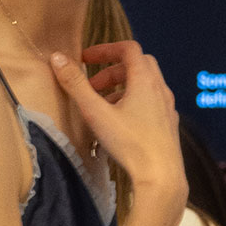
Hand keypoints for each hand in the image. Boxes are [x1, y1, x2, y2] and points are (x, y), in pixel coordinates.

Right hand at [53, 41, 182, 206]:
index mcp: (145, 80)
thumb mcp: (96, 113)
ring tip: (101, 105)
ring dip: (121, 88)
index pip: (128, 49)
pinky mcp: (168, 123)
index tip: (85, 59)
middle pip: (137, 65)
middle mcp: (160, 88)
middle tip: (92, 85)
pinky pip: (150, 102)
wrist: (161, 175)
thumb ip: (76, 85)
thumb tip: (57, 58)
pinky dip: (133, 102)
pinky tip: (120, 122)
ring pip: (145, 85)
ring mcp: (167, 106)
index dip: (105, 49)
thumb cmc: (130, 143)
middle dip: (112, 70)